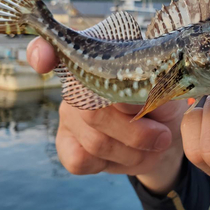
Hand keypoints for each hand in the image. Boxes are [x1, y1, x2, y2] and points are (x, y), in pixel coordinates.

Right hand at [27, 37, 187, 193]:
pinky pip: (80, 160)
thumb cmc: (163, 103)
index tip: (44, 58)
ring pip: (94, 141)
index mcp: (101, 56)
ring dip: (133, 150)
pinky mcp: (65, 142)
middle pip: (93, 111)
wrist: (166, 136)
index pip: (55, 47)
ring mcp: (68, 112)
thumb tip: (131, 99)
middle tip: (163, 136)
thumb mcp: (167, 91)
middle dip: (135, 132)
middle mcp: (76, 81)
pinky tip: (127, 153)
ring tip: (154, 144)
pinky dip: (113, 163)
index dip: (42, 52)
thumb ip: (150, 89)